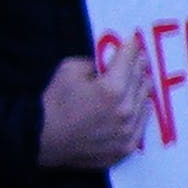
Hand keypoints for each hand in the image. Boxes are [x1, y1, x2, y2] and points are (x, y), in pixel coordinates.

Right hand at [33, 37, 149, 173]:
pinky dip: (140, 111)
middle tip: (138, 59)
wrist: (40, 141)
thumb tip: (105, 65)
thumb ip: (92, 63)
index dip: (132, 47)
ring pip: (146, 101)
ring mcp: (128, 131)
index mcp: (112, 88)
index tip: (133, 41)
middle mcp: (126, 110)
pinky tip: (137, 105)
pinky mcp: (126, 146)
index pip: (130, 59)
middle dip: (138, 66)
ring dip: (141, 88)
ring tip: (137, 81)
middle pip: (142, 79)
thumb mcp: (67, 70)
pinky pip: (142, 123)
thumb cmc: (53, 104)